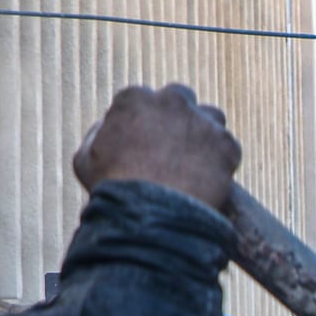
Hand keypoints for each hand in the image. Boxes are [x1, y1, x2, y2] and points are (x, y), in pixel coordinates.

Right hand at [70, 84, 240, 208]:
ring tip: (197, 162)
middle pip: (180, 100)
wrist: (149, 217)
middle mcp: (172, 100)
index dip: (145, 121)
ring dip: (204, 133)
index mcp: (135, 98)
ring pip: (211, 117)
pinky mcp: (226, 144)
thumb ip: (98, 133)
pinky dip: (223, 161)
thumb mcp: (85, 159)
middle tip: (174, 148)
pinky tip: (210, 179)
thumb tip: (108, 125)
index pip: (144, 100)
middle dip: (177, 118)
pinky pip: (229, 147)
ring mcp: (202, 121)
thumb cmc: (112, 191)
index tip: (147, 142)